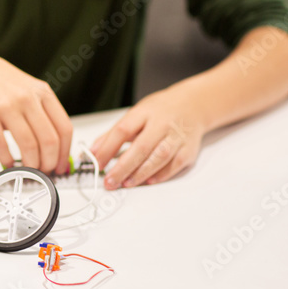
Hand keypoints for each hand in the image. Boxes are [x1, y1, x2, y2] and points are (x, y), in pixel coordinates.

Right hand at [0, 46, 72, 172]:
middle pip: (49, 141)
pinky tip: (7, 163)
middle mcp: (27, 98)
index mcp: (42, 92)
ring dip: (30, 166)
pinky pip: (1, 145)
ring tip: (27, 171)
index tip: (60, 165)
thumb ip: (41, 110)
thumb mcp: (27, 87)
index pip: (64, 128)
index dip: (65, 153)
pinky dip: (7, 160)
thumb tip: (52, 144)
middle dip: (49, 163)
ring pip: (29, 146)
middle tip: (44, 172)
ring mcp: (6, 106)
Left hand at [92, 85, 207, 189]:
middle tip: (110, 180)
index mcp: (144, 112)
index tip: (97, 162)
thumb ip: (113, 133)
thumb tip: (94, 150)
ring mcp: (177, 137)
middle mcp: (162, 124)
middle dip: (123, 167)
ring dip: (141, 173)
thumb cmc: (160, 111)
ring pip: (159, 158)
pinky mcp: (189, 149)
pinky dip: (161, 175)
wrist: (193, 105)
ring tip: (125, 183)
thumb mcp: (135, 114)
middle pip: (141, 147)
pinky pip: (175, 165)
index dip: (108, 148)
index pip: (122, 130)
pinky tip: (148, 181)